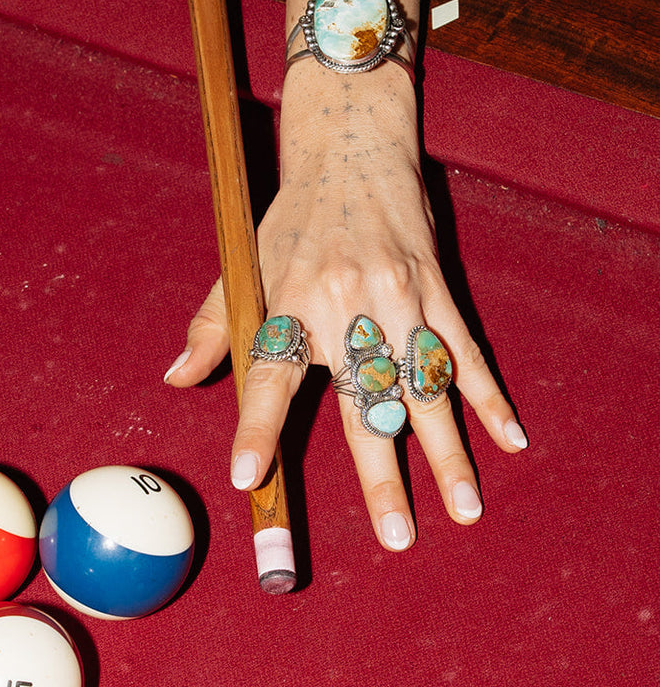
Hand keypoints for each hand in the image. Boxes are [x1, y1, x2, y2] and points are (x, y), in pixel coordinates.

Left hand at [165, 63, 526, 550]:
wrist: (351, 149)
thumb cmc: (291, 216)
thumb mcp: (245, 260)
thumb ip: (215, 325)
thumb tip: (176, 379)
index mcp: (290, 299)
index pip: (268, 374)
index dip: (256, 427)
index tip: (249, 476)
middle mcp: (345, 301)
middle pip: (366, 400)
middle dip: (382, 474)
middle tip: (397, 536)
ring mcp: (399, 295)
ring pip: (424, 386)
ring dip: (447, 451)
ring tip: (465, 508)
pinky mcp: (435, 286)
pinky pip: (465, 350)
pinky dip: (487, 396)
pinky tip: (510, 438)